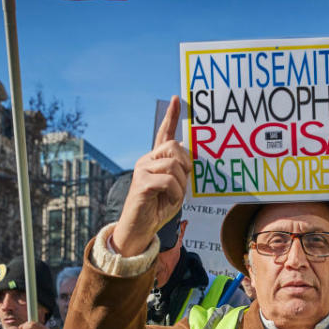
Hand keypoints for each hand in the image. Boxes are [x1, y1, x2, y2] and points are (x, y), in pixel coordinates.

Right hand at [112, 95, 191, 256]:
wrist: (140, 229)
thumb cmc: (158, 208)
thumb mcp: (175, 188)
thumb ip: (180, 172)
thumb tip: (188, 155)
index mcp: (155, 160)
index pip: (163, 134)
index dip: (171, 117)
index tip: (176, 99)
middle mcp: (146, 160)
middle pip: (174, 147)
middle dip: (185, 165)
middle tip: (181, 184)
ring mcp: (142, 169)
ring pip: (173, 165)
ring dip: (180, 185)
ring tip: (172, 196)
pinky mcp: (141, 183)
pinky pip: (168, 181)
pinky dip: (175, 193)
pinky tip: (167, 200)